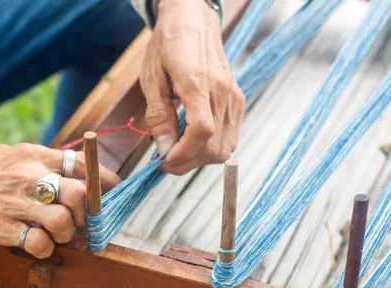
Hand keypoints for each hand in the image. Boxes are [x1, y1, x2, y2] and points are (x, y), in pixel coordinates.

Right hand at [0, 144, 120, 257]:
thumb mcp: (8, 155)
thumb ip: (40, 163)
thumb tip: (73, 176)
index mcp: (33, 154)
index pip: (85, 165)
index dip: (106, 181)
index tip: (113, 194)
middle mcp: (30, 175)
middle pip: (83, 195)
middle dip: (88, 214)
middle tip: (79, 222)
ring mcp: (16, 202)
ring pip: (66, 222)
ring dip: (66, 234)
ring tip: (53, 235)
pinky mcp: (2, 228)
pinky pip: (41, 244)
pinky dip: (45, 250)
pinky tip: (35, 245)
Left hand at [140, 0, 244, 174]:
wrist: (193, 21)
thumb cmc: (168, 45)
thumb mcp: (152, 78)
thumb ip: (158, 115)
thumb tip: (162, 148)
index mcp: (199, 82)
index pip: (202, 131)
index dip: (183, 153)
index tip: (163, 160)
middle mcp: (223, 93)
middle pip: (214, 147)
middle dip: (187, 162)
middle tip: (164, 160)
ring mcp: (234, 98)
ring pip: (224, 148)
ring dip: (199, 158)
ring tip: (177, 150)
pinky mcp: (238, 102)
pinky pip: (230, 137)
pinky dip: (211, 147)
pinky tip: (192, 140)